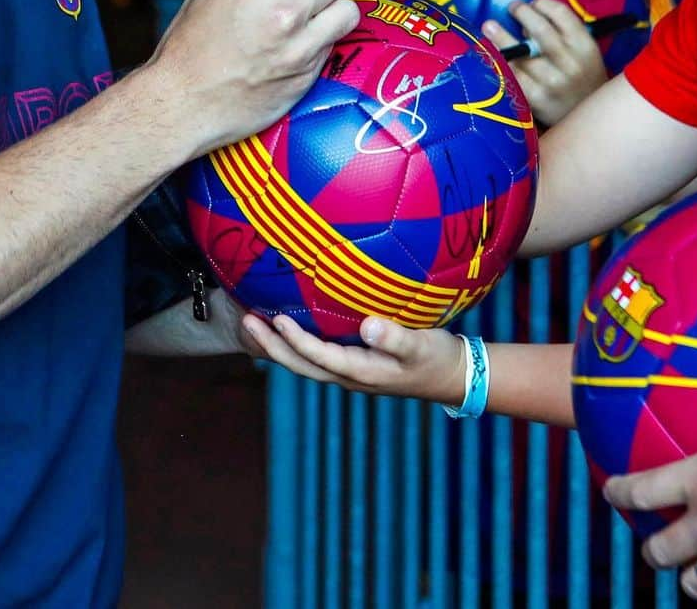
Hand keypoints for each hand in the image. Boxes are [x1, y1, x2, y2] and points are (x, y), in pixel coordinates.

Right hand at [146, 0, 359, 156]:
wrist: (183, 107)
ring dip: (331, 10)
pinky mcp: (309, 75)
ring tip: (310, 18)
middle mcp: (285, 12)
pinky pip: (331, 45)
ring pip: (347, 11)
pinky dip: (318, 42)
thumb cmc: (187, 49)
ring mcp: (301, 47)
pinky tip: (293, 48)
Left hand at [241, 311, 466, 402]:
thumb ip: (395, 337)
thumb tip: (368, 326)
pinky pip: (316, 356)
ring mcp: (349, 373)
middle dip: (271, 346)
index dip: (294, 339)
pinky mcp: (354, 365)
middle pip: (300, 365)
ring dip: (278, 346)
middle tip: (245, 322)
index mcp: (360, 372)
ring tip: (255, 323)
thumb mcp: (420, 345)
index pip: (318, 356)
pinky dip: (296, 344)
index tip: (274, 319)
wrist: (452, 377)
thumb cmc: (437, 358)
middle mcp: (348, 376)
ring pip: (305, 363)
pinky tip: (289, 326)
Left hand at [482, 0, 607, 126]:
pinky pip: (513, 75)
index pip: (561, 14)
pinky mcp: (538, 99)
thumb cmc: (583, 81)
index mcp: (585, 46)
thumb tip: (527, 23)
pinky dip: (501, 63)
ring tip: (488, 26)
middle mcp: (570, 62)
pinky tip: (491, 55)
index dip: (543, 3)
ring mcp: (553, 81)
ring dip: (501, 37)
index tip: (533, 2)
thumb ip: (565, 36)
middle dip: (522, 12)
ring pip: (521, 53)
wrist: (589, 121)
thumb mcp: (585, 55)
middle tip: (512, 7)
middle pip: (539, 28)